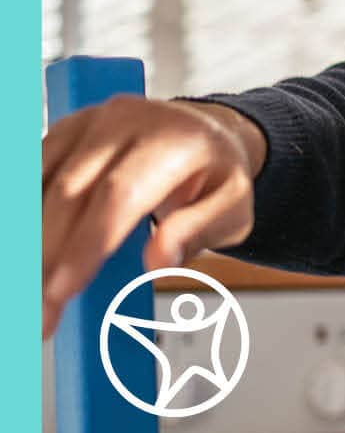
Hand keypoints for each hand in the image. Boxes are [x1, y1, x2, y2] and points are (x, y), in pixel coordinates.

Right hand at [42, 96, 266, 338]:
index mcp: (175, 141)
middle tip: (38, 311)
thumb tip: (158, 261)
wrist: (205, 133)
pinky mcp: (63, 130)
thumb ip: (198, 232)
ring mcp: (89, 122)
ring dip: (27, 242)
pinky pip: (30, 176)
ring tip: (25, 291)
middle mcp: (126, 122)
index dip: (85, 245)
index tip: (61, 291)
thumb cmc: (216, 176)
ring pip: (39, 184)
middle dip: (47, 257)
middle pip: (70, 192)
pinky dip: (23, 217)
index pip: (120, 195)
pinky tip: (26, 257)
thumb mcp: (233, 208)